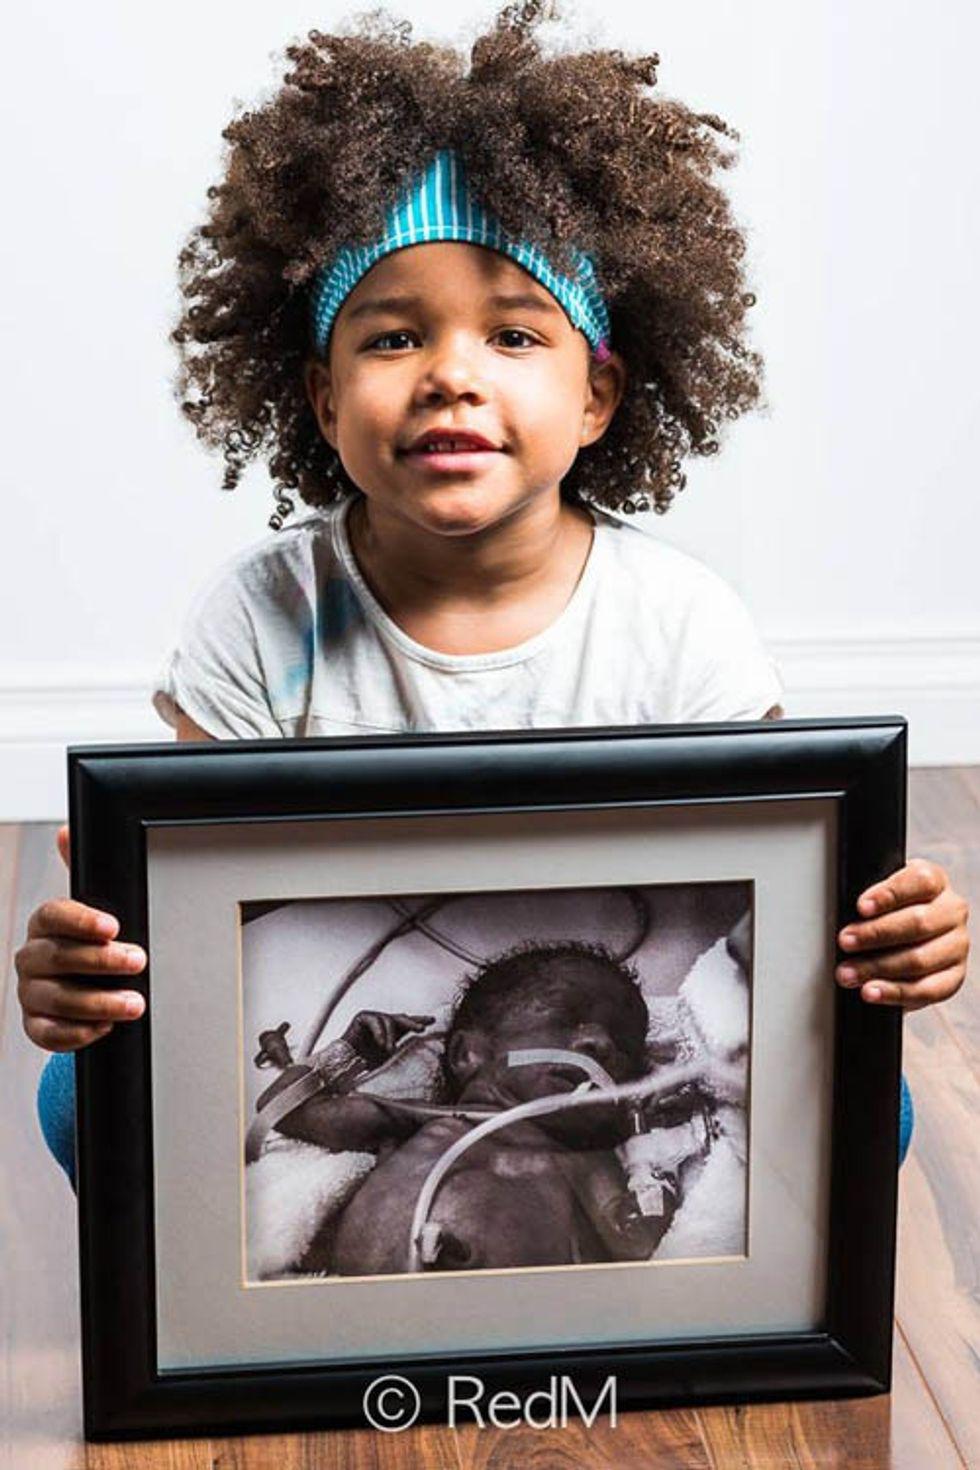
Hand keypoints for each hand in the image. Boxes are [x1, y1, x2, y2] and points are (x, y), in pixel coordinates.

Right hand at [14, 824, 146, 1051]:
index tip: (113, 925)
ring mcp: (31, 993)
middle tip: (139, 961)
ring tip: (135, 1003)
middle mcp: (31, 957)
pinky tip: (105, 1027)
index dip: (82, 920)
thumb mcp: (94, 907)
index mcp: (44, 924)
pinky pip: (49, 1033)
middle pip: (59, 958)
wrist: (84, 985)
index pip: (53, 915)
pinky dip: (78, 1033)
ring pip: (58, 999)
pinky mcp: (36, 1024)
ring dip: (99, 1002)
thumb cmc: (91, 941)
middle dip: (102, 961)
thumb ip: (82, 872)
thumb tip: (65, 831)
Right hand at [341, 1010, 434, 1068]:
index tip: (432, 1020)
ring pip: (389, 1020)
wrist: (346, 1064)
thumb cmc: (367, 1063)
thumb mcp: (389, 1057)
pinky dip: (379, 1032)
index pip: (406, 1023)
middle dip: (412, 1023)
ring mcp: (372, 1018)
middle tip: (422, 1028)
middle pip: (401, 1018)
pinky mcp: (362, 1017)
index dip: (418, 1020)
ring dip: (390, 1036)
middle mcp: (383, 1023)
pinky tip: (381, 1043)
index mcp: (391, 1031)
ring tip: (389, 1050)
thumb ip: (401, 1050)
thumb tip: (419, 1050)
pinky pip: (375, 1020)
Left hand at [836, 858, 969, 1008]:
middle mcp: (951, 912)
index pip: (921, 881)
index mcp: (936, 882)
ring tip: (848, 973)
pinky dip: (895, 992)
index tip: (861, 907)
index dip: (890, 894)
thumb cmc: (890, 912)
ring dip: (877, 968)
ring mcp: (956, 946)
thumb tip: (844, 916)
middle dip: (876, 934)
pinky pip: (927, 990)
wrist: (908, 938)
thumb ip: (870, 901)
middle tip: (845, 941)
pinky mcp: (953, 977)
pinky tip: (871, 991)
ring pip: (919, 959)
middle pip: (919, 922)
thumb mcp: (882, 896)